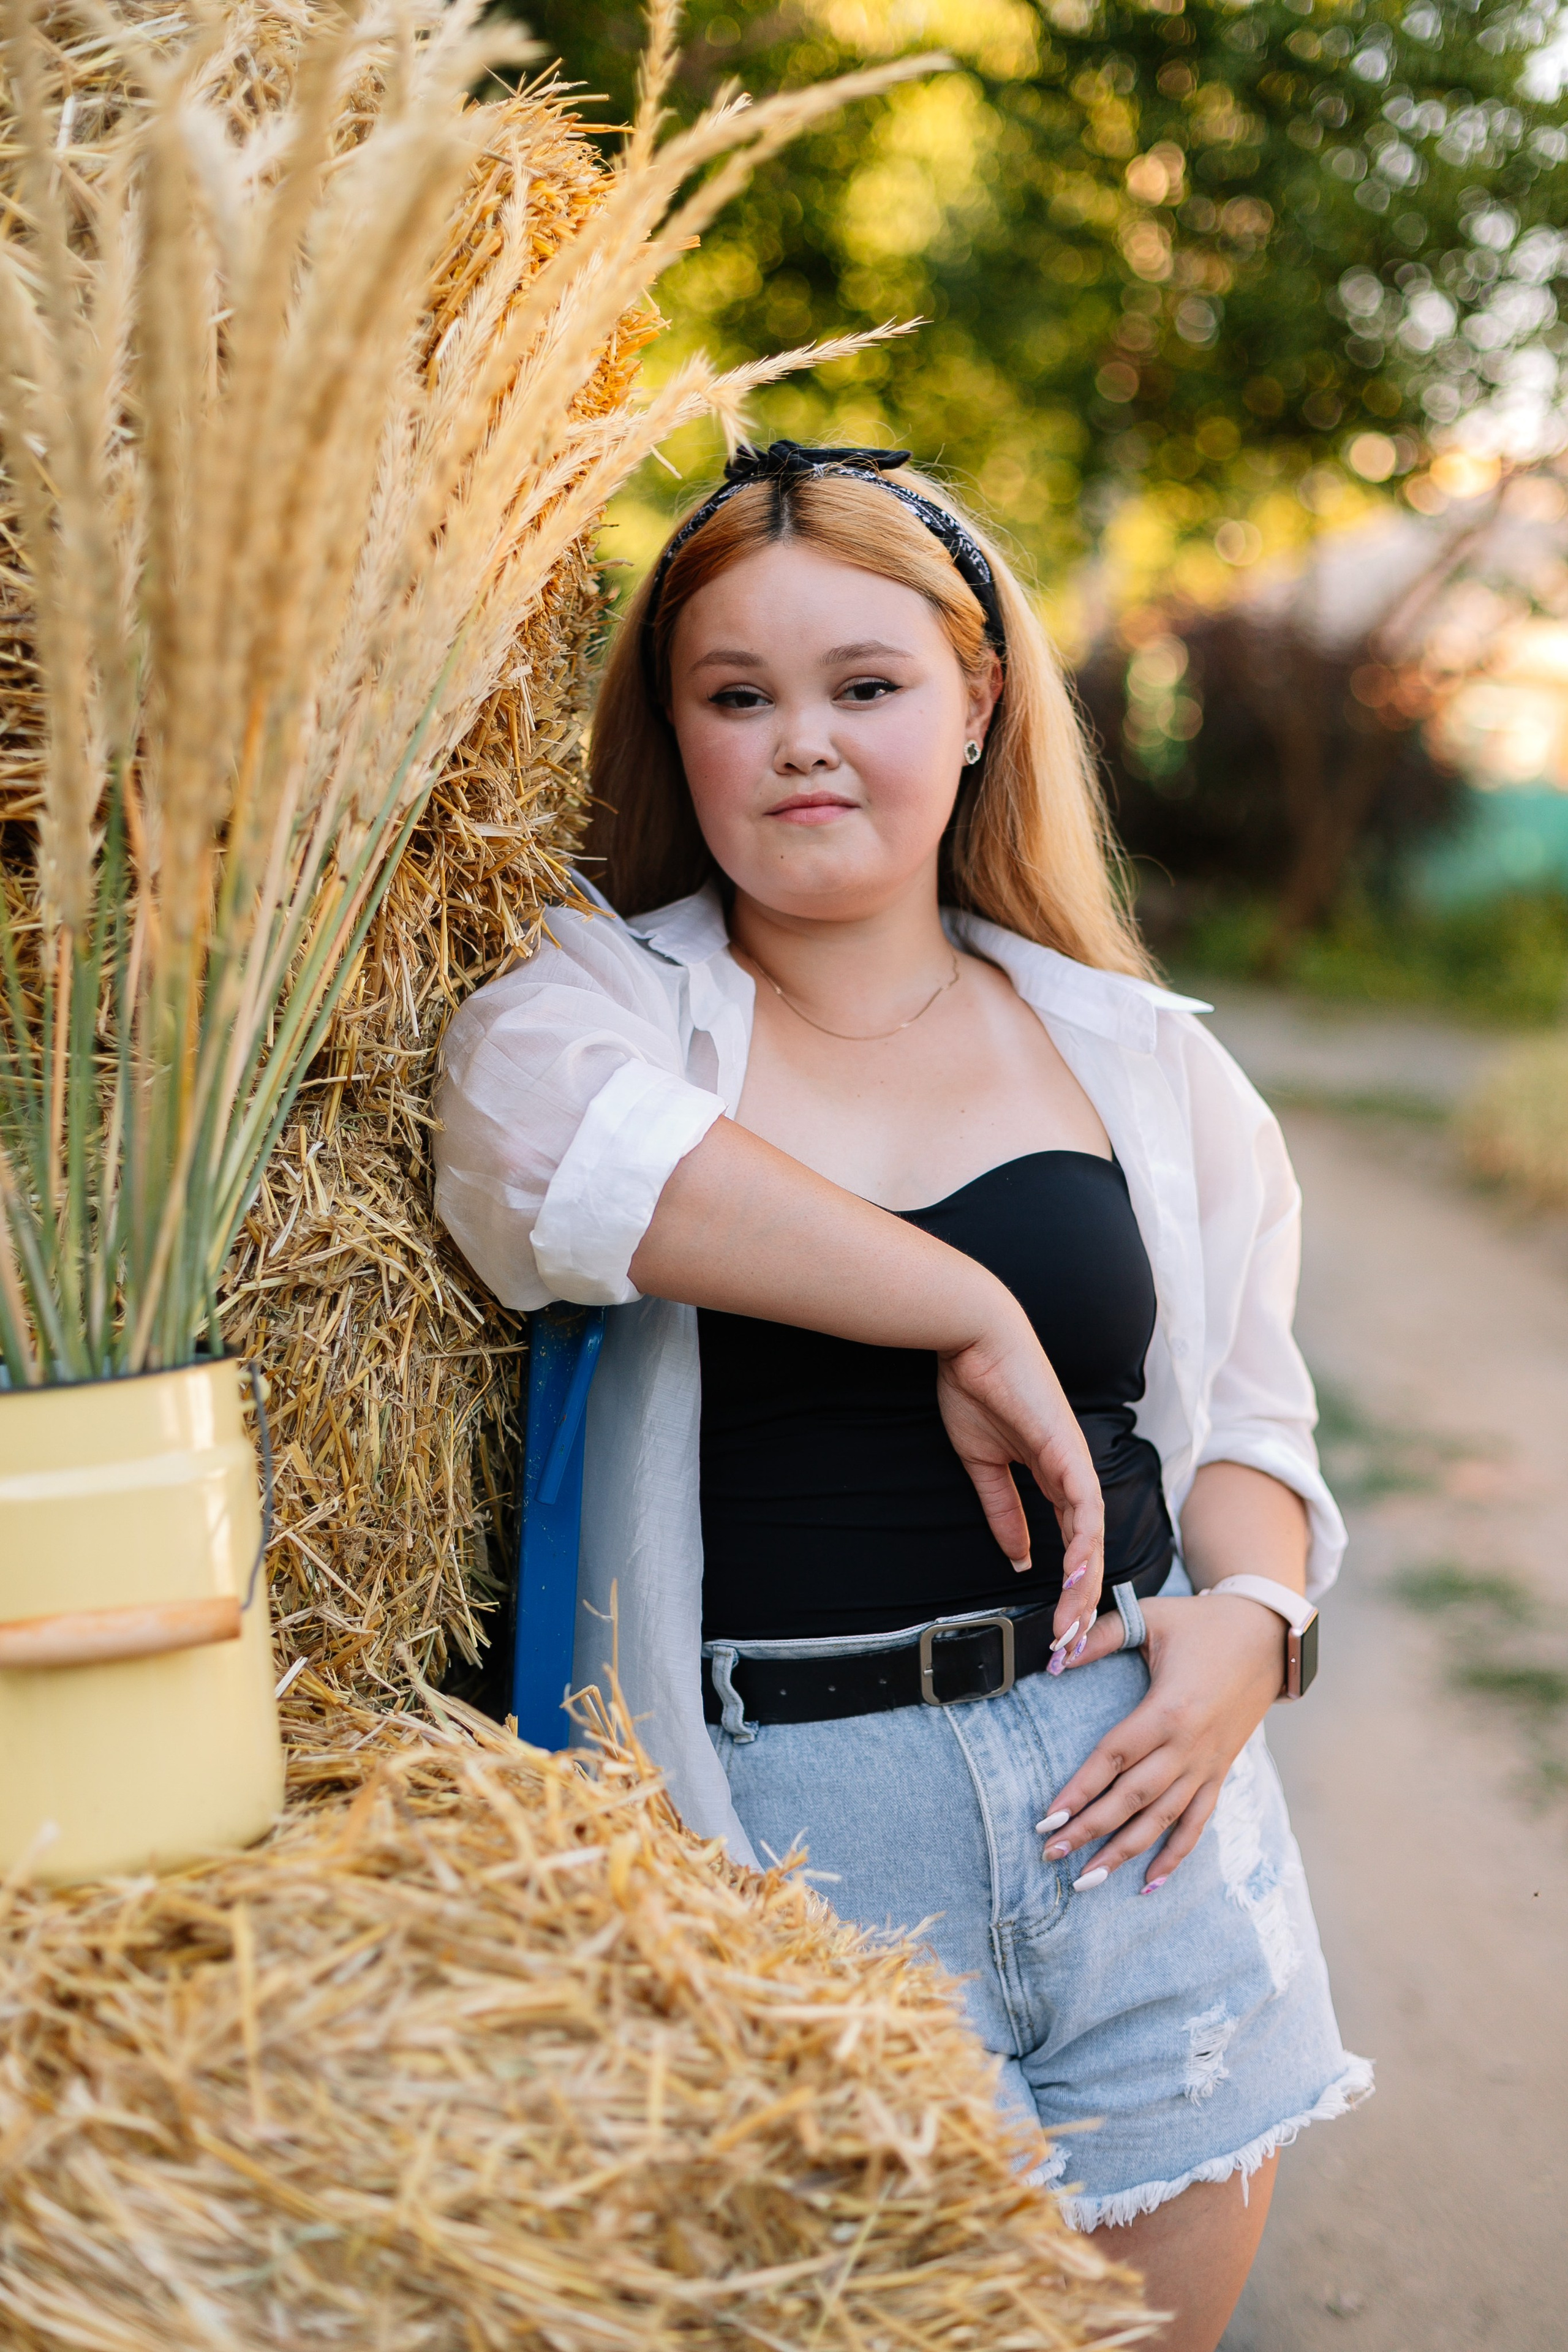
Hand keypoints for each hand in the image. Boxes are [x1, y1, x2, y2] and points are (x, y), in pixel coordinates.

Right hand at [937, 1310, 1103, 1645]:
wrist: (972, 1339)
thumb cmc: (975, 1388)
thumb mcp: (984, 1464)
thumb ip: (1003, 1508)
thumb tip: (1019, 1555)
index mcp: (1053, 1475)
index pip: (1071, 1542)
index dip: (1066, 1585)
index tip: (1053, 1626)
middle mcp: (1073, 1473)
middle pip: (1089, 1549)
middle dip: (1079, 1600)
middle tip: (1068, 1645)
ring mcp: (1075, 1462)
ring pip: (1092, 1537)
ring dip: (1084, 1584)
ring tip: (1071, 1624)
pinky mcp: (1068, 1451)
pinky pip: (1084, 1506)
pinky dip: (1083, 1542)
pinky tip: (1077, 1574)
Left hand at [1037, 1594, 1286, 1887]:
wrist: (1269, 1636)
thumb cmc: (1203, 1624)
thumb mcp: (1150, 1617)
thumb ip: (1099, 1634)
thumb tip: (1056, 1653)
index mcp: (1168, 1710)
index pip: (1114, 1759)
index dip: (1079, 1790)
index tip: (1048, 1817)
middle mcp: (1188, 1747)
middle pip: (1133, 1798)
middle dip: (1090, 1830)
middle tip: (1050, 1854)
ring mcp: (1208, 1765)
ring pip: (1163, 1820)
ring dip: (1124, 1852)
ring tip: (1087, 1881)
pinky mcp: (1221, 1772)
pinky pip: (1198, 1822)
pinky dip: (1176, 1855)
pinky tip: (1150, 1883)